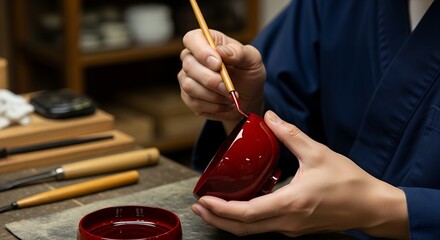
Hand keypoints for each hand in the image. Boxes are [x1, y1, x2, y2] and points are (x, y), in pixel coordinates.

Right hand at [178, 29, 265, 124]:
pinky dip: (213, 106)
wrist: (249, 97)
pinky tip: (225, 104)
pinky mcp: (189, 97)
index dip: (201, 51)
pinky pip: (194, 102)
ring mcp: (187, 78)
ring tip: (229, 96)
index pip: (192, 39)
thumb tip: (222, 51)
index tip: (218, 64)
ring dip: (213, 95)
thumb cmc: (248, 73)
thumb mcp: (252, 60)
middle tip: (228, 87)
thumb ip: (239, 52)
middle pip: (189, 65)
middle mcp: (192, 58)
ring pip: (189, 86)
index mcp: (207, 42)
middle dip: (210, 79)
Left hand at [192, 111, 408, 238]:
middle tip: (199, 205)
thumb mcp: (317, 153)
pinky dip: (246, 220)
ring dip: (230, 221)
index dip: (221, 209)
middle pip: (243, 229)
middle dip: (217, 219)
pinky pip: (264, 227)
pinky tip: (240, 205)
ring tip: (213, 207)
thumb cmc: (348, 182)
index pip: (247, 214)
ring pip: (252, 231)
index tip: (204, 200)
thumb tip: (270, 118)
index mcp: (291, 203)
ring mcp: (291, 228)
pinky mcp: (295, 227)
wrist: (371, 206)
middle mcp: (287, 222)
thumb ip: (290, 134)